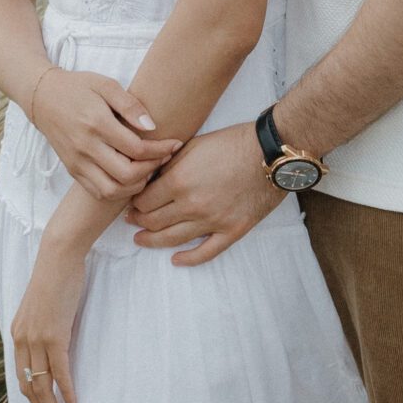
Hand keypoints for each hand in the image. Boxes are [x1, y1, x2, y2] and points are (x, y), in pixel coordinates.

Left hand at [11, 232, 87, 402]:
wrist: (59, 256)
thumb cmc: (55, 277)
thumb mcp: (42, 308)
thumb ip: (43, 329)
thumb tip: (55, 349)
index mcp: (18, 334)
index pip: (22, 377)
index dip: (33, 400)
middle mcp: (23, 340)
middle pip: (29, 387)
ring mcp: (37, 339)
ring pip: (42, 384)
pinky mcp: (54, 335)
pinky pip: (60, 372)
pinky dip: (67, 391)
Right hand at [30, 66, 180, 199]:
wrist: (43, 98)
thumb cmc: (78, 87)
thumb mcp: (106, 84)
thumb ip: (130, 104)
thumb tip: (152, 126)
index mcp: (97, 123)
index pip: (136, 148)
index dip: (161, 149)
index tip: (175, 144)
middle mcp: (86, 147)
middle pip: (127, 174)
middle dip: (152, 169)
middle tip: (163, 158)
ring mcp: (77, 162)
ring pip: (113, 190)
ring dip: (136, 185)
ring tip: (148, 169)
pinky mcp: (73, 171)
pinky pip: (98, 191)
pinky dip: (119, 191)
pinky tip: (130, 177)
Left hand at [129, 123, 278, 266]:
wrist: (270, 152)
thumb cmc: (232, 142)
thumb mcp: (193, 144)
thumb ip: (169, 164)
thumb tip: (151, 178)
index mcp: (180, 181)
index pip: (144, 201)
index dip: (134, 202)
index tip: (131, 201)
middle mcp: (192, 205)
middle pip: (154, 222)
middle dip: (139, 221)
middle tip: (132, 220)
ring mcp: (212, 221)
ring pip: (173, 239)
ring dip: (152, 241)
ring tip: (141, 239)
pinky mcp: (231, 231)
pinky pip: (205, 253)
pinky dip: (188, 259)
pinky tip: (176, 260)